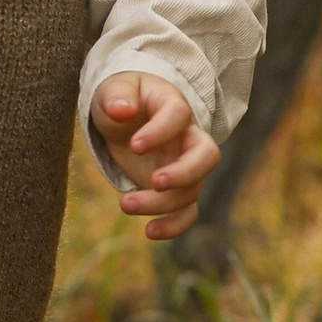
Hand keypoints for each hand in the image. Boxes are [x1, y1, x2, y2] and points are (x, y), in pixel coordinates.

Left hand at [91, 74, 217, 240]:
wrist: (128, 119)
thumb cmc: (122, 99)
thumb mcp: (113, 90)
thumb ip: (117, 96)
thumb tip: (122, 110)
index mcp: (173, 106)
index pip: (179, 115)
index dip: (160, 132)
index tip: (134, 146)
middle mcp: (187, 138)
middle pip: (207, 155)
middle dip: (184, 172)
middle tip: (155, 181)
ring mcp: (185, 166)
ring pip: (192, 189)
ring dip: (162, 203)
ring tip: (125, 204)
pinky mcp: (175, 189)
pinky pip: (187, 212)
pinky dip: (174, 226)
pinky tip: (150, 232)